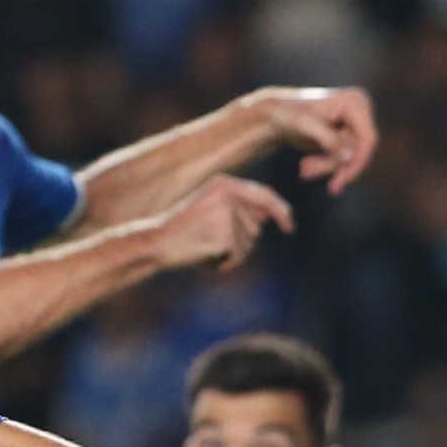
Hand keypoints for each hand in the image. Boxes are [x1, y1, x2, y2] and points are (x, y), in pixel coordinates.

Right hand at [150, 174, 294, 272]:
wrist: (156, 242)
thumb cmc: (182, 230)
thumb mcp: (210, 210)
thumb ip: (239, 209)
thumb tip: (270, 216)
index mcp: (224, 183)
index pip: (265, 196)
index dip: (281, 211)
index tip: (290, 227)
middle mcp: (229, 195)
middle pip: (257, 226)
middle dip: (241, 241)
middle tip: (208, 240)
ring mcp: (228, 215)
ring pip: (248, 244)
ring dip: (232, 253)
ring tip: (204, 246)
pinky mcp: (226, 236)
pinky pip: (237, 257)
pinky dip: (223, 262)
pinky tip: (203, 255)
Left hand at [257, 84, 378, 191]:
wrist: (275, 114)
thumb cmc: (287, 114)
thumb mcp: (304, 125)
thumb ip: (328, 139)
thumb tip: (349, 156)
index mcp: (354, 102)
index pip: (367, 139)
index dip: (356, 163)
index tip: (339, 181)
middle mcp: (359, 109)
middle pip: (359, 150)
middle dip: (334, 166)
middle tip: (306, 172)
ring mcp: (354, 122)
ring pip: (350, 157)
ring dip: (326, 167)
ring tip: (303, 169)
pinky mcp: (346, 134)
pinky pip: (343, 158)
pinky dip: (325, 165)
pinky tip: (305, 167)